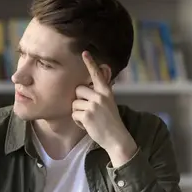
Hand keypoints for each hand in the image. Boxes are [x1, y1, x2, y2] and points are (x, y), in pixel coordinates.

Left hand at [72, 52, 137, 166]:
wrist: (117, 139)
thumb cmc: (111, 122)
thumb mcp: (109, 104)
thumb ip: (99, 95)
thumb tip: (86, 88)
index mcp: (106, 92)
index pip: (97, 75)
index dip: (90, 63)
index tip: (85, 52)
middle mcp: (100, 96)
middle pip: (78, 90)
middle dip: (79, 100)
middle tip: (89, 111)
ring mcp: (94, 105)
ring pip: (74, 103)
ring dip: (78, 113)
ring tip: (90, 120)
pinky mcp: (87, 115)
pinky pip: (74, 114)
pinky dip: (78, 121)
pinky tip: (87, 125)